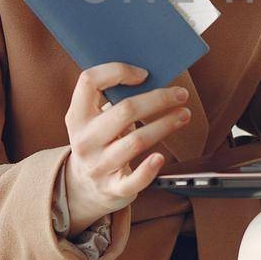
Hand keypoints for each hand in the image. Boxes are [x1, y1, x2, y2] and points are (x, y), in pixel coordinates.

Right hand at [61, 63, 190, 234]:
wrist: (82, 187)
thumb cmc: (98, 142)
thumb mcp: (93, 120)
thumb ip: (111, 99)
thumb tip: (150, 76)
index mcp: (77, 116)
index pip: (89, 81)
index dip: (118, 71)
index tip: (144, 74)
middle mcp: (84, 140)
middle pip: (125, 110)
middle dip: (158, 99)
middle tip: (180, 94)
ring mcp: (98, 166)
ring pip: (136, 141)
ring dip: (165, 125)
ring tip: (183, 115)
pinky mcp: (113, 188)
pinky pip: (134, 180)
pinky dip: (148, 169)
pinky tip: (161, 157)